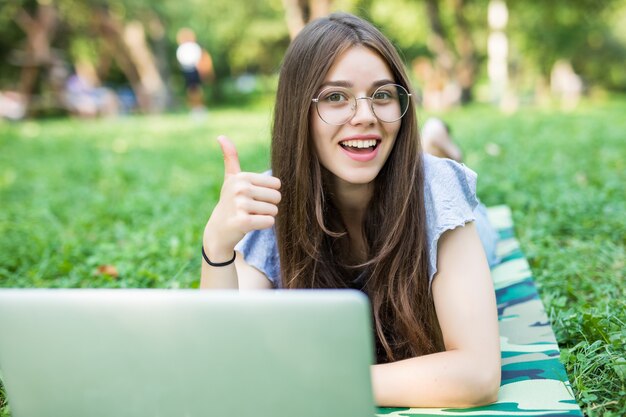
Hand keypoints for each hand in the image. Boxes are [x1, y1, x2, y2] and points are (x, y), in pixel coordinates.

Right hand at [203, 136, 280, 260]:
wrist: (219, 229)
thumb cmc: (230, 202)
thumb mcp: (230, 179)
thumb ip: (230, 157)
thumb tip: (221, 136)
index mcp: (242, 177)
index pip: (277, 184)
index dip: (269, 193)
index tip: (253, 197)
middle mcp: (240, 189)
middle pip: (277, 197)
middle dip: (269, 205)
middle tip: (253, 209)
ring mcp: (240, 205)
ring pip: (274, 211)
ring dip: (265, 216)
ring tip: (250, 216)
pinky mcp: (243, 222)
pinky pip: (269, 222)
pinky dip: (264, 225)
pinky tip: (251, 224)